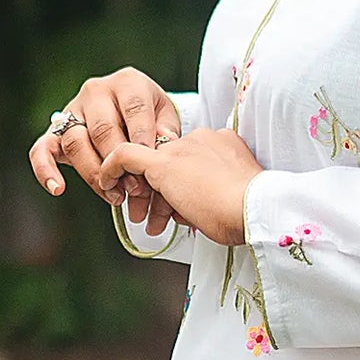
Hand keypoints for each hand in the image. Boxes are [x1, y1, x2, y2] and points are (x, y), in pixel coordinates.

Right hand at [28, 67, 184, 235]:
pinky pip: (42, 149)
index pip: (133, 108)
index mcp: (127, 83)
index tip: (148, 162)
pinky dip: (46, 170)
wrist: (133, 114)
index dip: (140, 137)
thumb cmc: (152, 118)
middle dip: (118, 163)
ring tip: (115, 195)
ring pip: (75, 142)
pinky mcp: (55, 131)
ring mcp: (72, 110)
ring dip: (95, 174)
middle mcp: (96, 91)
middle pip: (102, 129)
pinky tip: (57, 189)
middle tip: (135, 189)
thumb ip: (166, 132)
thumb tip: (163, 145)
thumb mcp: (166, 118)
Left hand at [92, 127, 263, 247]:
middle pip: (172, 163)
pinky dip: (112, 169)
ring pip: (153, 165)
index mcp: (224, 144)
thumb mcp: (232, 200)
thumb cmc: (249, 213)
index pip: (193, 161)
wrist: (253, 207)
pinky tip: (106, 185)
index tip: (182, 207)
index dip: (184, 186)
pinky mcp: (162, 162)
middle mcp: (202, 139)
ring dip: (145, 194)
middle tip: (157, 219)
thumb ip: (210, 197)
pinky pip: (125, 156)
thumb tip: (187, 211)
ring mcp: (182, 148)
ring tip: (143, 221)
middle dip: (162, 193)